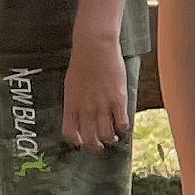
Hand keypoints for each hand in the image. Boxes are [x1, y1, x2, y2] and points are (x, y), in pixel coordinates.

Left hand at [62, 35, 129, 150]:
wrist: (95, 48)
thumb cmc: (82, 62)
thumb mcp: (71, 85)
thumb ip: (75, 101)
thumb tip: (80, 112)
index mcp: (71, 105)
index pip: (70, 133)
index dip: (77, 140)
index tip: (82, 140)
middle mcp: (86, 109)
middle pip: (90, 138)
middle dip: (95, 146)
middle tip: (100, 145)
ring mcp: (102, 106)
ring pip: (107, 134)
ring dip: (110, 138)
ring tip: (113, 136)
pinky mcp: (118, 100)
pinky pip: (122, 123)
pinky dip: (124, 127)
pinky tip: (124, 124)